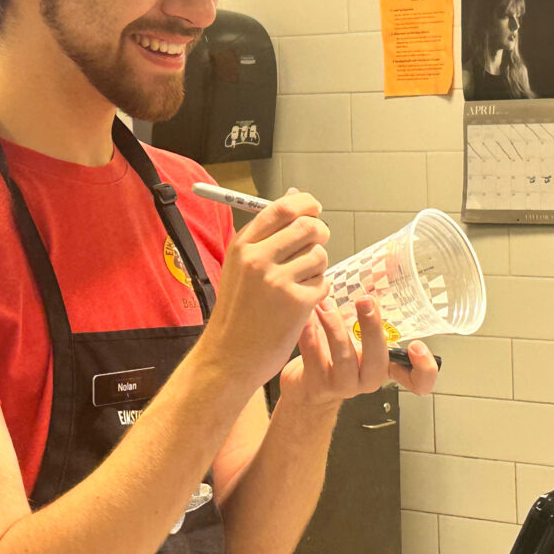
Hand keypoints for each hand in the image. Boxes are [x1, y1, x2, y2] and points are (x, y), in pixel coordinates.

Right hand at [198, 189, 329, 389]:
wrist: (230, 355)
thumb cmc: (238, 311)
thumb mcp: (240, 267)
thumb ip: (267, 235)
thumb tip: (297, 198)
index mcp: (242, 245)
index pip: (281, 208)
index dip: (305, 204)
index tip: (314, 208)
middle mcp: (258, 258)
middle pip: (308, 226)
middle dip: (319, 234)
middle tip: (316, 245)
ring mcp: (277, 280)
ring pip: (319, 255)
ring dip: (317, 267)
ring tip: (298, 283)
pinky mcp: (297, 302)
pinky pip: (323, 282)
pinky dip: (317, 291)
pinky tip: (299, 303)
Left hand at [280, 295, 438, 407]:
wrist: (306, 387)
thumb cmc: (335, 356)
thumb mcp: (359, 338)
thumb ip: (372, 313)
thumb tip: (389, 264)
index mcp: (384, 367)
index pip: (417, 380)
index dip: (424, 368)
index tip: (417, 345)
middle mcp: (368, 379)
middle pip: (377, 359)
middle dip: (371, 328)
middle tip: (365, 301)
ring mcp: (343, 385)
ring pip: (343, 357)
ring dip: (334, 326)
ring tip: (325, 304)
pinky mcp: (317, 385)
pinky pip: (313, 358)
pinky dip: (309, 334)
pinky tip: (306, 317)